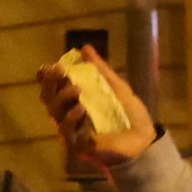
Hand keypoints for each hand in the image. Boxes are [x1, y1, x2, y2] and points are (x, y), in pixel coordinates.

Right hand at [37, 50, 162, 176]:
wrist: (143, 138)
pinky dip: (70, 117)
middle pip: (48, 97)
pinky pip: (65, 130)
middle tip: (61, 71)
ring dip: (62, 97)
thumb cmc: (128, 114)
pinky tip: (80, 109)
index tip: (52, 65)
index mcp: (76, 98)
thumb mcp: (116, 87)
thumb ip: (100, 69)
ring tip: (77, 88)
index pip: (54, 86)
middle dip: (51, 82)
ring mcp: (71, 129)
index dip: (48, 76)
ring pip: (53, 111)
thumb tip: (85, 48)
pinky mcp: (76, 143)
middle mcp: (69, 112)